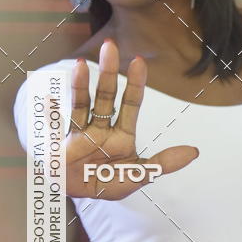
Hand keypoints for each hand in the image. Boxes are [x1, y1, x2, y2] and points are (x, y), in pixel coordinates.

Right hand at [65, 39, 199, 199]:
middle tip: (109, 45)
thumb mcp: (139, 176)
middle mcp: (102, 128)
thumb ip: (164, 163)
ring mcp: (81, 132)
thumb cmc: (108, 183)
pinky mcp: (64, 143)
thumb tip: (194, 151)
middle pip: (106, 96)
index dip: (134, 83)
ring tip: (78, 64)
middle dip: (108, 72)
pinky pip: (57, 126)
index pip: (131, 103)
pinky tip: (47, 98)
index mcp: (122, 135)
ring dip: (80, 84)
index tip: (138, 60)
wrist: (80, 196)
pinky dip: (51, 113)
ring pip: (82, 104)